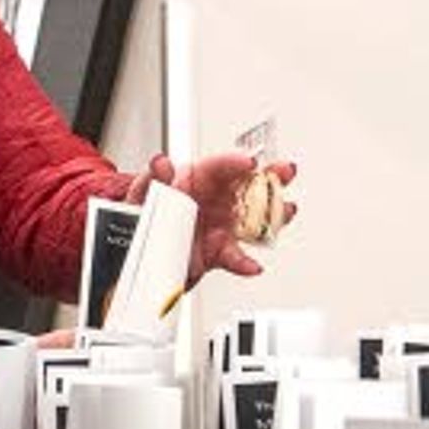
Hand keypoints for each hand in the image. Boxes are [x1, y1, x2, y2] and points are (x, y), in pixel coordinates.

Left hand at [151, 150, 296, 284]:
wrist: (142, 251)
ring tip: (286, 212)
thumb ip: (153, 178)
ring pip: (254, 218)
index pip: (220, 166)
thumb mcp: (142, 193)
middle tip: (285, 171)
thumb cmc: (145, 213)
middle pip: (249, 185)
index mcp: (198, 179)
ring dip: (273, 215)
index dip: (236, 162)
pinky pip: (236, 256)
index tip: (249, 162)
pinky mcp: (220, 251)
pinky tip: (252, 266)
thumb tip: (161, 163)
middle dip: (271, 176)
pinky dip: (244, 263)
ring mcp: (223, 224)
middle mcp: (217, 199)